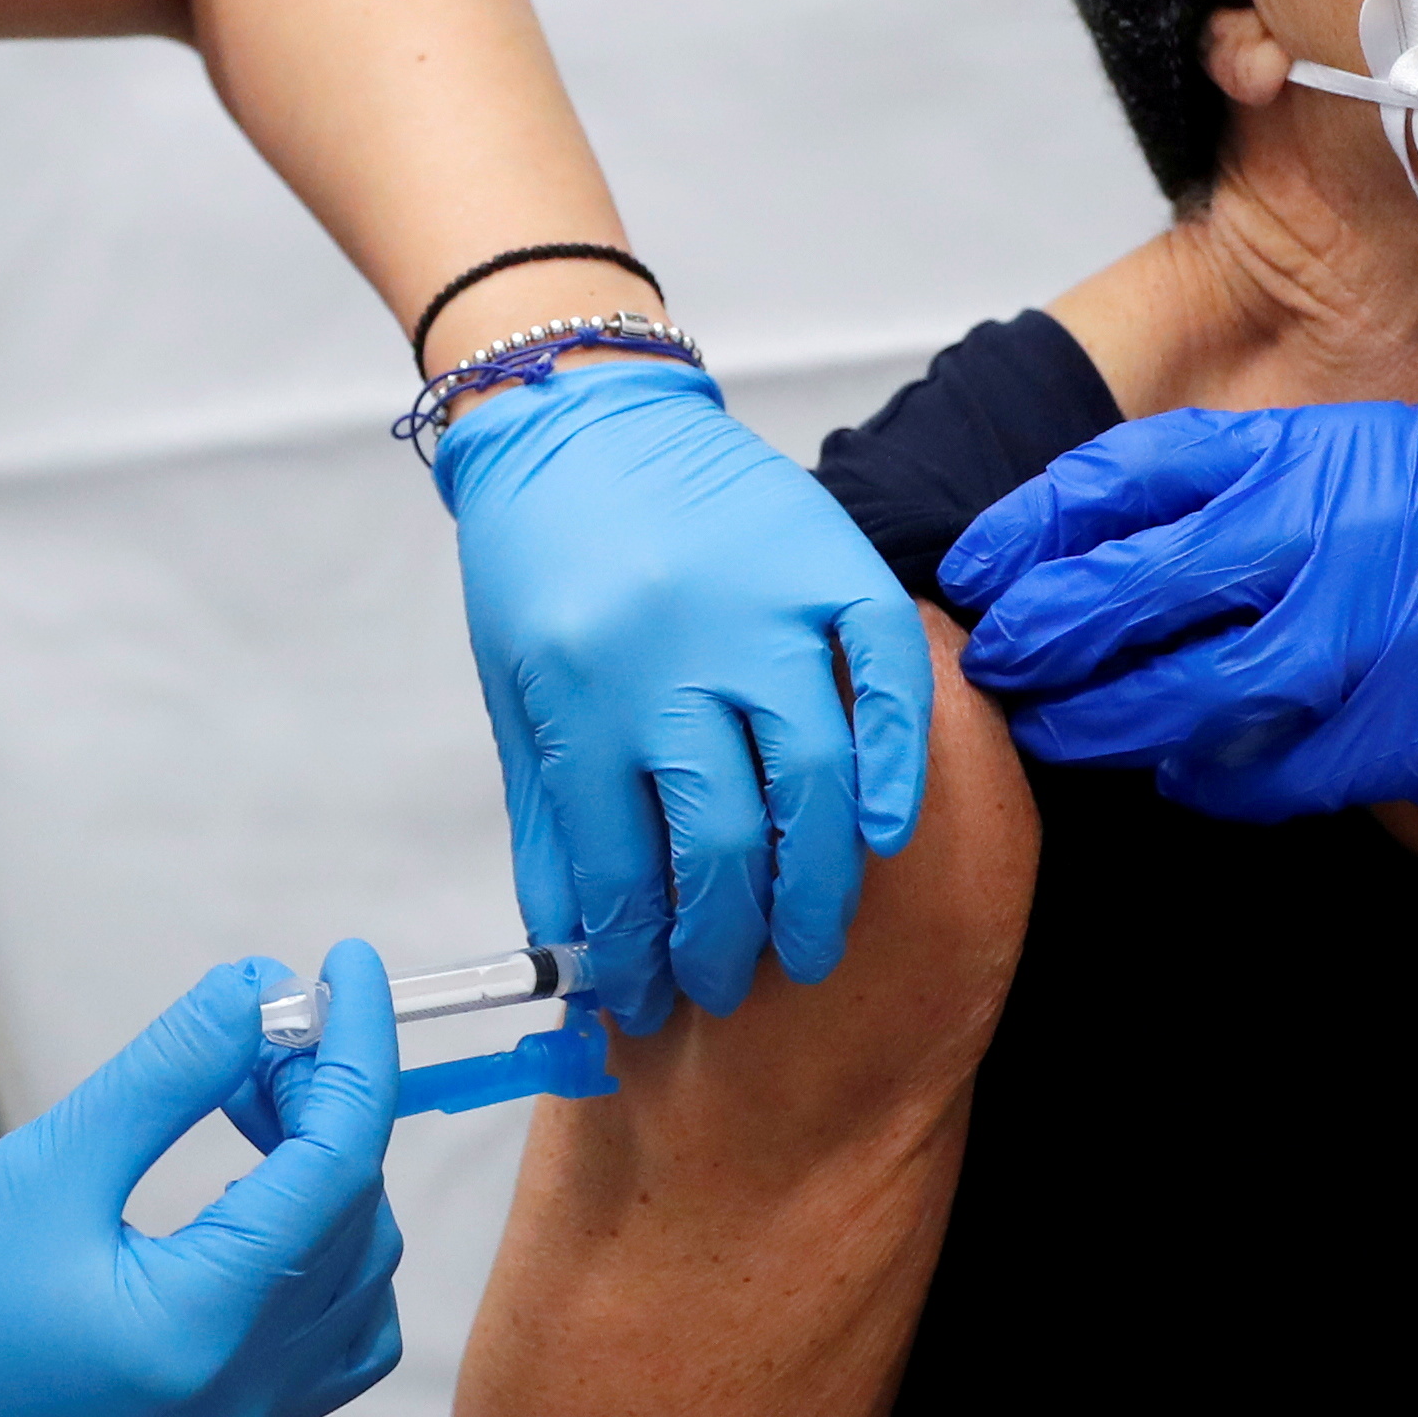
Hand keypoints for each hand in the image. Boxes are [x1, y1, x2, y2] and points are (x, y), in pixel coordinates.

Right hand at [0, 947, 402, 1416]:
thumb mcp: (47, 1164)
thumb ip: (168, 1071)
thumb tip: (256, 990)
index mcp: (203, 1328)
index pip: (339, 1165)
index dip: (355, 1051)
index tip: (346, 967)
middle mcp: (245, 1390)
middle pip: (355, 1214)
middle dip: (324, 1104)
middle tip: (254, 1032)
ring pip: (357, 1273)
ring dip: (327, 1172)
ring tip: (245, 1101)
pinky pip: (330, 1330)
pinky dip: (319, 1244)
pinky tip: (255, 1189)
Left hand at [431, 362, 933, 1029]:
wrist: (578, 416)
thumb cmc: (541, 563)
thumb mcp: (517, 696)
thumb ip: (554, 823)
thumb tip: (583, 951)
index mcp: (578, 689)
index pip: (620, 866)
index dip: (635, 955)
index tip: (644, 1000)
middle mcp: (672, 652)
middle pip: (725, 842)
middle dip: (727, 941)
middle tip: (730, 986)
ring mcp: (760, 605)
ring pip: (813, 777)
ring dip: (816, 884)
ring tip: (807, 945)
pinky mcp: (829, 562)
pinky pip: (890, 676)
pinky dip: (900, 761)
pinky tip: (889, 832)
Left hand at [939, 404, 1417, 826]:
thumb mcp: (1375, 454)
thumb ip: (1253, 482)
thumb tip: (1110, 527)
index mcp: (1306, 456)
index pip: (1125, 477)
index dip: (1031, 523)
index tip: (979, 561)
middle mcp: (1315, 541)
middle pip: (1122, 591)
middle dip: (1037, 632)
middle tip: (996, 659)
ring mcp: (1345, 646)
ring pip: (1169, 699)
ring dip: (1097, 723)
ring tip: (1055, 729)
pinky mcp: (1377, 740)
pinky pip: (1251, 773)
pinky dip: (1201, 779)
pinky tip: (1175, 772)